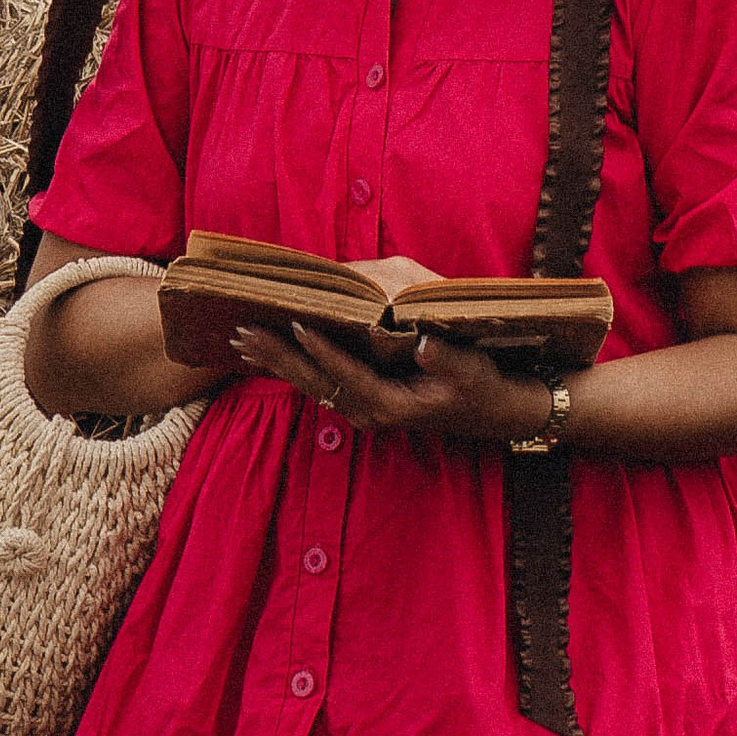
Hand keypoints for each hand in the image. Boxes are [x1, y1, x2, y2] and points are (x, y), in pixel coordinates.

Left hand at [228, 313, 558, 449]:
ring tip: (242, 339)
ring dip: (277, 361)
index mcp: (391, 405)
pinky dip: (294, 363)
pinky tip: (273, 349)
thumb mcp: (473, 372)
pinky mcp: (365, 399)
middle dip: (278, 356)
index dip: (321, 349)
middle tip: (242, 332)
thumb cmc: (484, 387)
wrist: (494, 412)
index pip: (347, 375)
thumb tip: (422, 343)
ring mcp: (364, 409)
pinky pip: (321, 381)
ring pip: (311, 384)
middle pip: (314, 382)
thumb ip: (447, 359)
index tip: (296, 323)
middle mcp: (369, 411)